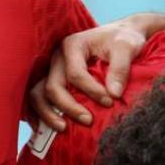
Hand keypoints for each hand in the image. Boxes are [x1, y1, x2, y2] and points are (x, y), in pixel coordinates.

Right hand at [29, 18, 147, 130]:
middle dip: (69, 106)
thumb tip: (114, 94)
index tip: (110, 102)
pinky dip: (42, 113)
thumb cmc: (122, 40)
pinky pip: (40, 97)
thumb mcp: (126, 47)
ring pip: (39, 93)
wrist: (119, 37)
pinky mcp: (53, 79)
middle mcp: (57, 57)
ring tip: (63, 128)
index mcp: (72, 45)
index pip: (75, 73)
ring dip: (48, 113)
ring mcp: (52, 69)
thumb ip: (120, 68)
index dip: (91, 91)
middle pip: (53, 86)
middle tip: (89, 121)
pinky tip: (52, 126)